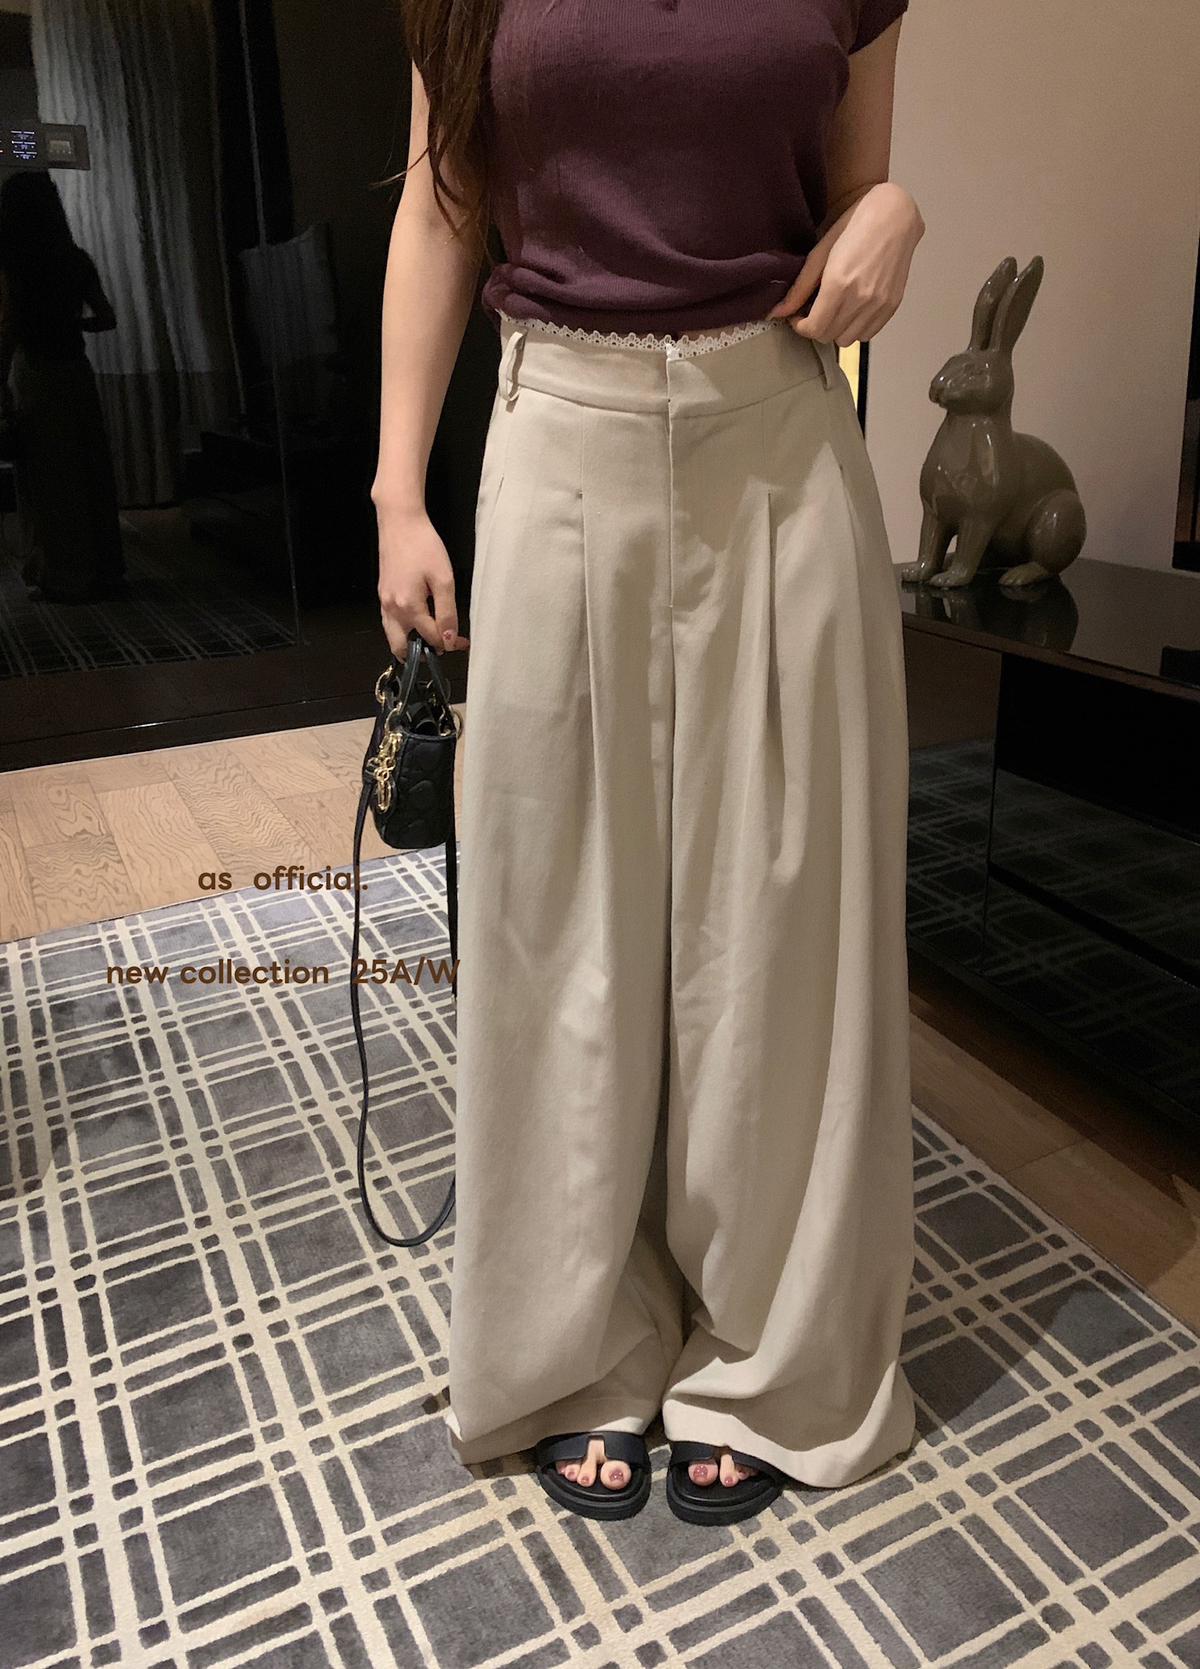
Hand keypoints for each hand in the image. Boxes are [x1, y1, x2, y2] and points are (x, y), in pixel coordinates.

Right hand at [376, 503, 469, 659]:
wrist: (400, 522)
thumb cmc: (424, 546)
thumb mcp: (443, 579)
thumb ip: (446, 612)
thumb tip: (448, 639)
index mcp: (408, 607)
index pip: (430, 638)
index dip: (449, 643)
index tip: (463, 642)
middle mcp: (392, 609)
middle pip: (402, 649)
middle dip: (422, 653)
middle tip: (442, 645)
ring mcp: (384, 603)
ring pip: (393, 638)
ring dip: (411, 643)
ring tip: (432, 635)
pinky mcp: (382, 594)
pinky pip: (389, 623)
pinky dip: (402, 630)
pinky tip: (418, 622)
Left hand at [766, 182, 923, 346]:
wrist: (894, 214)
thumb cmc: (855, 226)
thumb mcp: (820, 253)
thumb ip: (799, 288)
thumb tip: (777, 312)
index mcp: (839, 285)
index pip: (814, 329)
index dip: (800, 327)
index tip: (798, 316)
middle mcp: (860, 299)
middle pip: (829, 337)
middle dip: (816, 327)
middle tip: (813, 310)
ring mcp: (878, 304)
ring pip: (847, 340)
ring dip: (836, 330)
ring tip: (834, 309)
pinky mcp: (892, 305)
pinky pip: (867, 334)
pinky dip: (856, 328)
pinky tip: (852, 309)